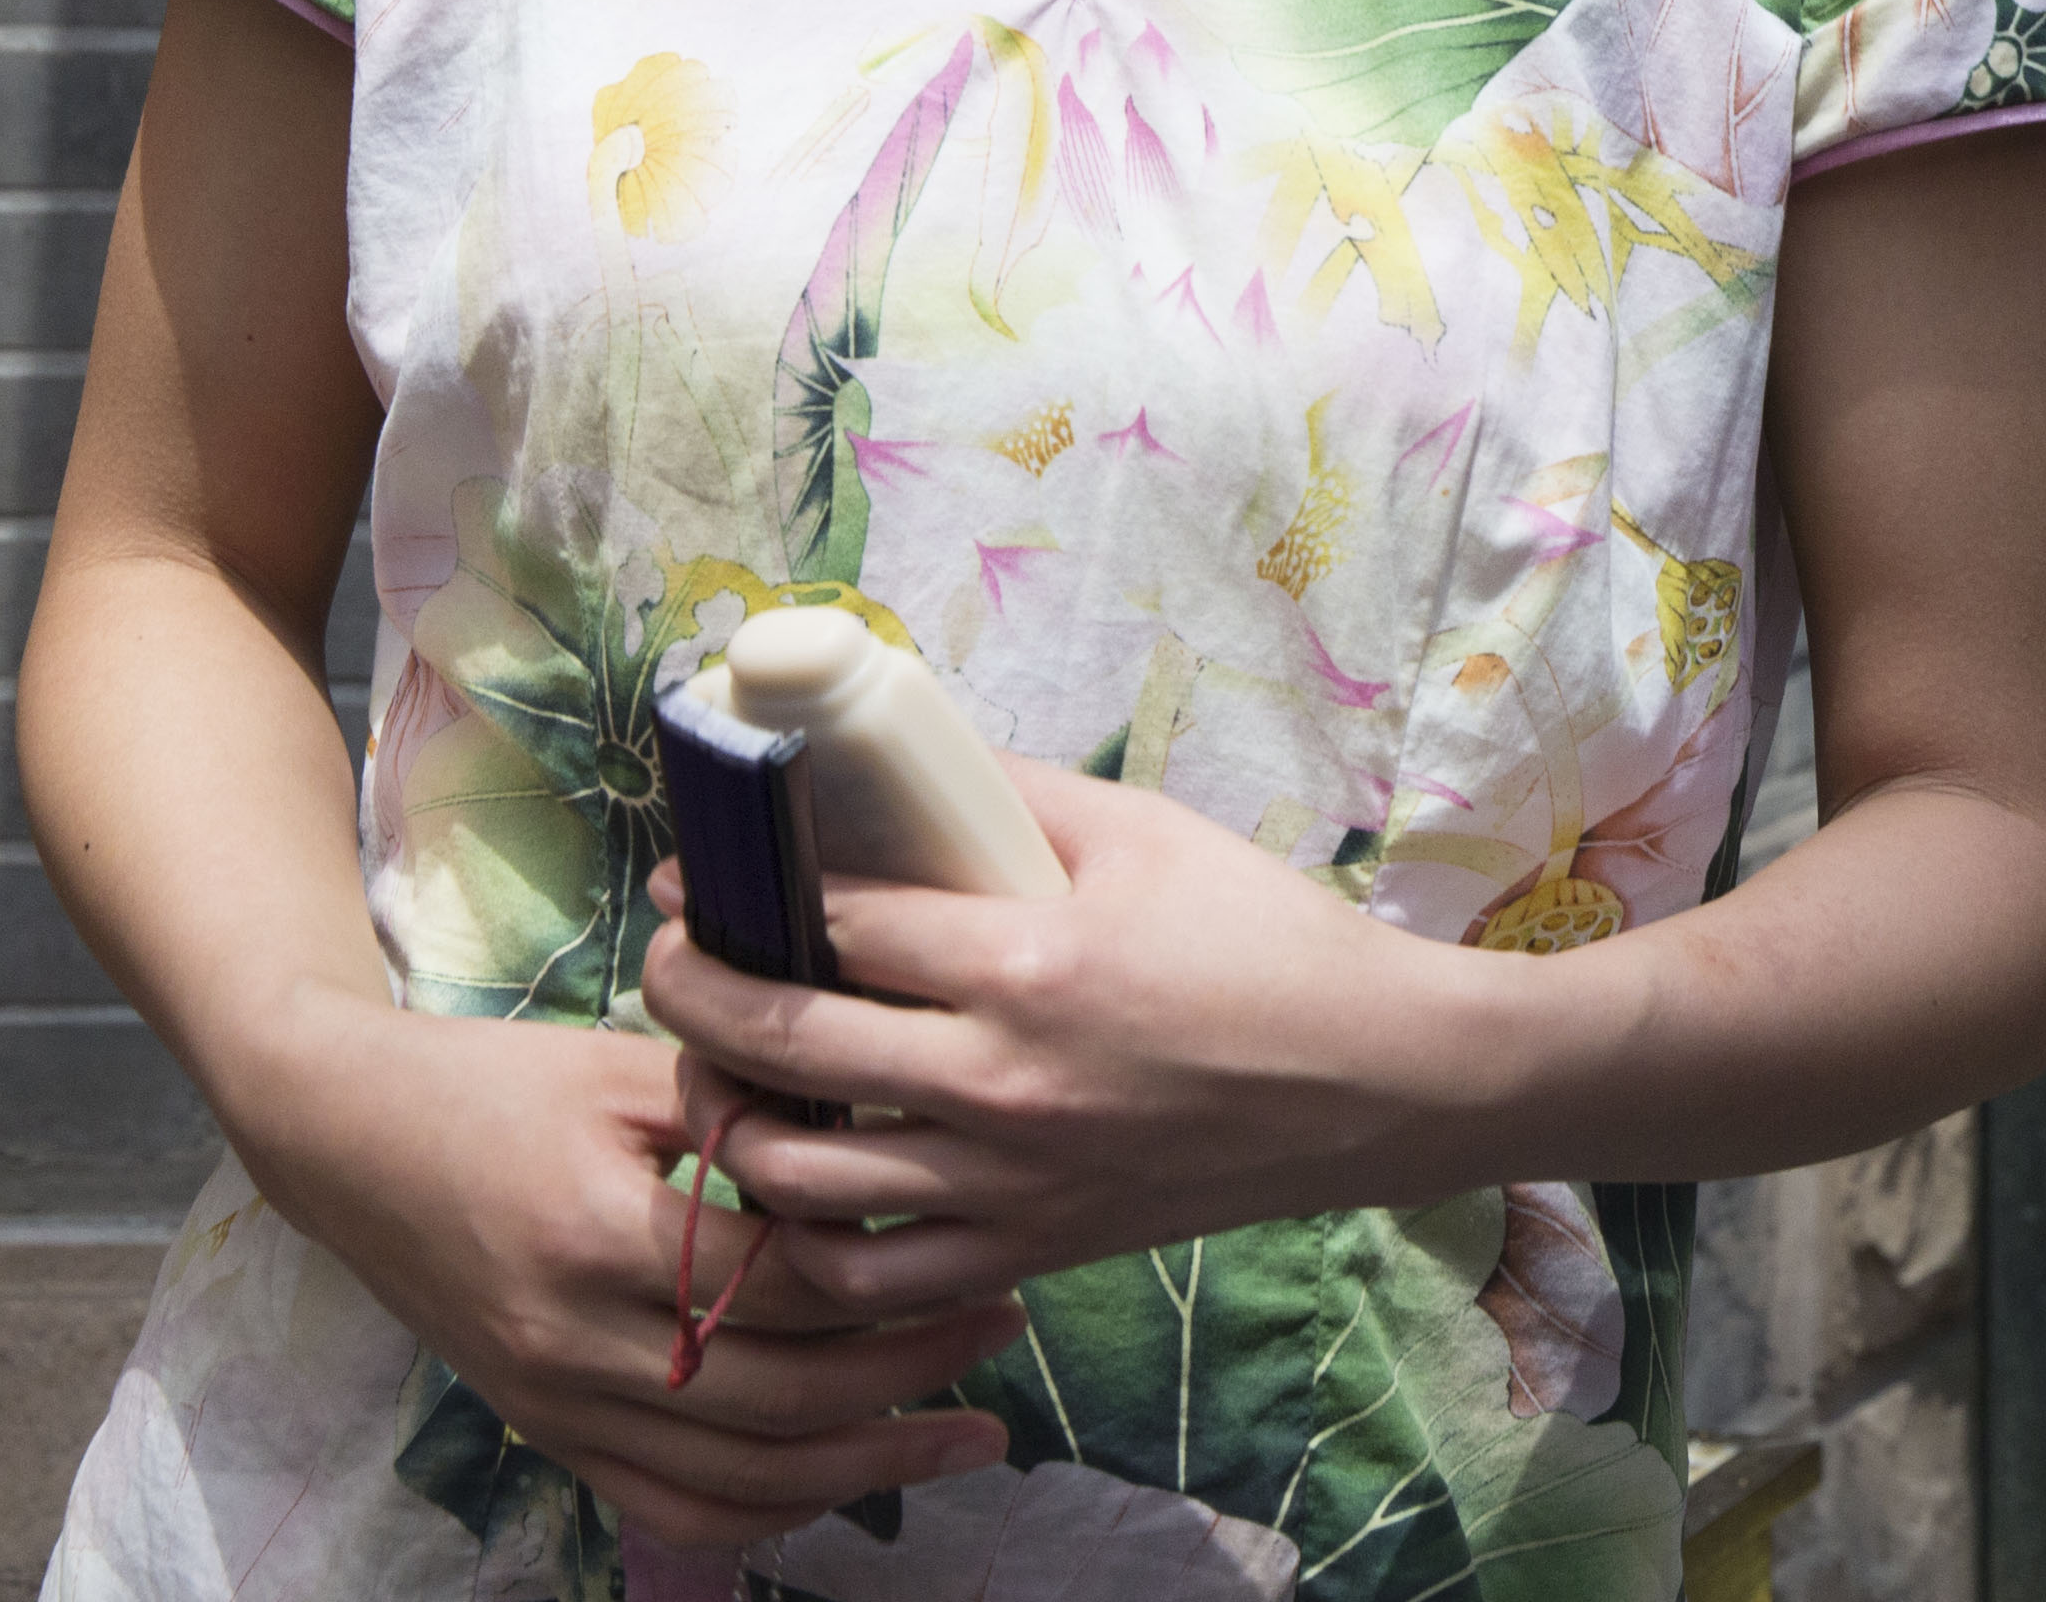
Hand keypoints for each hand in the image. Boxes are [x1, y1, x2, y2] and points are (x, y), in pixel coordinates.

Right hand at [225, 989, 1019, 1550]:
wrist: (347, 1142)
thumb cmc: (493, 1084)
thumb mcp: (622, 1067)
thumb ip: (743, 1106)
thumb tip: (877, 1131)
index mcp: (597, 1232)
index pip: (786, 1286)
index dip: (897, 1280)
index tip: (986, 1253)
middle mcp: (573, 1339)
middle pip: (779, 1397)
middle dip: (910, 1378)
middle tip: (1003, 1330)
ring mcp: (555, 1401)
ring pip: (737, 1478)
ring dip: (865, 1466)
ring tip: (965, 1436)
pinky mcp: (546, 1430)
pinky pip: (673, 1505)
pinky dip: (771, 1507)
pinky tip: (848, 1476)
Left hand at [649, 760, 1523, 1323]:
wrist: (1372, 1081)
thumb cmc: (1265, 943)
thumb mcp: (1146, 833)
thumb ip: (1014, 797)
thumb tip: (896, 765)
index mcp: (1029, 959)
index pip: (831, 923)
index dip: (738, 888)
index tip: (694, 869)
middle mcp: (1000, 1081)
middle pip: (779, 1045)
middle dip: (689, 991)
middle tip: (672, 957)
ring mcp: (1008, 1183)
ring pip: (795, 1179)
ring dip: (727, 1120)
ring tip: (721, 1074)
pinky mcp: (1027, 1251)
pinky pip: (867, 1280)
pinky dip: (805, 1243)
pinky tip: (798, 1188)